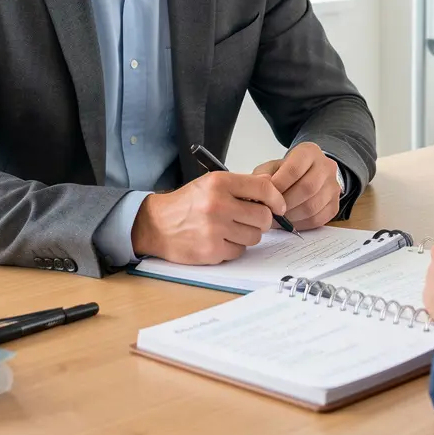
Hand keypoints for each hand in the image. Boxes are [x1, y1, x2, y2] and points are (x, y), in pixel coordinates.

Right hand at [131, 172, 285, 263]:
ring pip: (254, 236)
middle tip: (251, 219)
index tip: (279, 206)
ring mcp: (214, 230)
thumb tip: (271, 186)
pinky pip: (239, 251)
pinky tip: (220, 240)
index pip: (264, 188)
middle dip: (262, 220)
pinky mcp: (211, 251)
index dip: (277, 199)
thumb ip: (241, 184)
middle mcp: (218, 205)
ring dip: (248, 235)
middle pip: (263, 216)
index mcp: (219, 183)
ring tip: (231, 229)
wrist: (155, 224)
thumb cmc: (186, 204)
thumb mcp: (211, 183)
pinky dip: (234, 247)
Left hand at [256, 143, 341, 231]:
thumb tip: (260, 191)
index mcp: (309, 152)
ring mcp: (333, 186)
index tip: (266, 195)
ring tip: (277, 218)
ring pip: (313, 206)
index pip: (295, 169)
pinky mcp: (335, 204)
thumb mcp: (272, 167)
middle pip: (307, 188)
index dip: (279, 185)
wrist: (308, 174)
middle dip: (285, 203)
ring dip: (291, 216)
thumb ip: (263, 176)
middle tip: (271, 211)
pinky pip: (319, 219)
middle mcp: (326, 167)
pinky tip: (289, 222)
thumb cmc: (286, 172)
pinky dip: (301, 224)